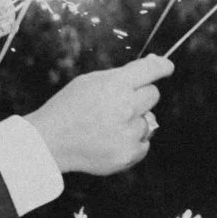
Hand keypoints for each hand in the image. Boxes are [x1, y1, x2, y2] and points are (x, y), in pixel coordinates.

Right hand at [23, 56, 171, 176]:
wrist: (50, 142)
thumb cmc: (70, 108)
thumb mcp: (90, 82)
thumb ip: (121, 75)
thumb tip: (154, 64)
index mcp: (115, 85)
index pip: (150, 71)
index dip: (161, 67)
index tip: (167, 67)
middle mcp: (126, 108)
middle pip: (153, 95)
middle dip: (140, 96)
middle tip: (119, 103)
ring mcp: (129, 133)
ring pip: (149, 121)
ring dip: (135, 122)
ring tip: (108, 126)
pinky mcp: (129, 153)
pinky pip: (145, 143)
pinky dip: (132, 142)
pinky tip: (111, 140)